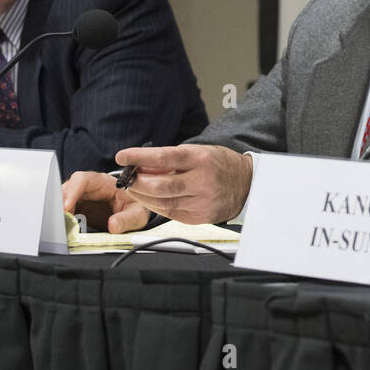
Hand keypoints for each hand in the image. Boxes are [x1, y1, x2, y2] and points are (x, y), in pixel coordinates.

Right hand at [62, 169, 149, 233]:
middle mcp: (88, 188)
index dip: (72, 191)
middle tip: (62, 221)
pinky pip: (65, 214)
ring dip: (61, 214)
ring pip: (62, 202)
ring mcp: (80, 199)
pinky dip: (64, 221)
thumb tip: (113, 226)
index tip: (67, 206)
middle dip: (61, 205)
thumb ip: (127, 219)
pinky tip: (67, 230)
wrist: (133, 211)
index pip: (82, 180)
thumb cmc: (134, 206)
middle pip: (67, 190)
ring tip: (64, 228)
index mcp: (102, 182)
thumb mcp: (137, 213)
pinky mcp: (77, 210)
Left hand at [116, 144, 252, 224]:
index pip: (164, 157)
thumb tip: (142, 165)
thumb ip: (172, 158)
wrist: (246, 184)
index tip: (122, 156)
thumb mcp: (199, 152)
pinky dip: (155, 206)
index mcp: (201, 159)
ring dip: (142, 196)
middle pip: (159, 185)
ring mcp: (201, 201)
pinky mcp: (199, 217)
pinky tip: (150, 199)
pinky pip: (170, 213)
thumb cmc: (220, 165)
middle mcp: (202, 181)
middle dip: (137, 182)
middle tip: (127, 177)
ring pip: (162, 203)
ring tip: (135, 188)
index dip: (140, 157)